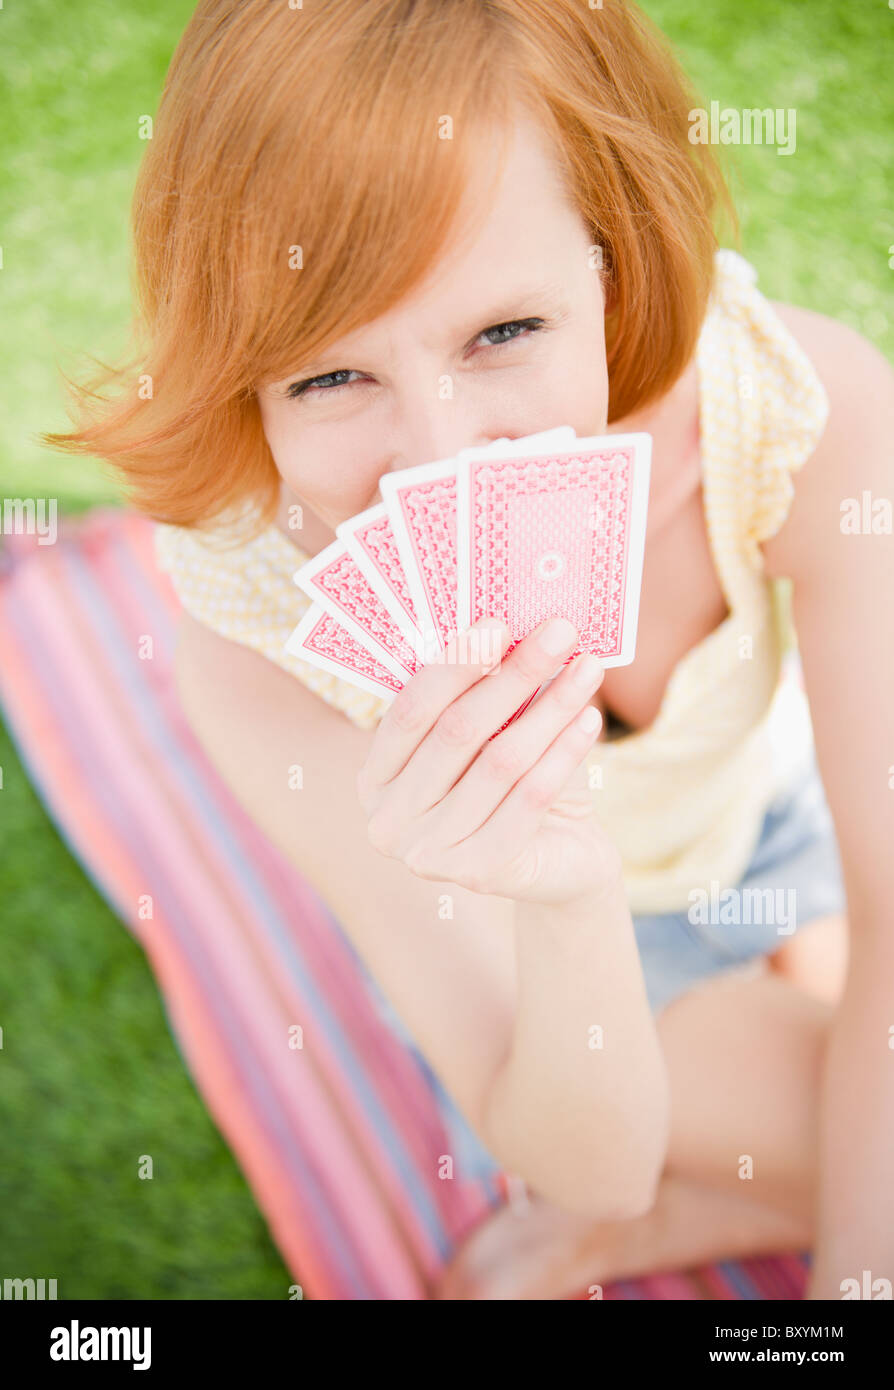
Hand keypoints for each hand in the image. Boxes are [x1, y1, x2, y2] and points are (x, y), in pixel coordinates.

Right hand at [356, 616, 623, 905]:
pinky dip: (564, 753)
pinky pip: (529, 799)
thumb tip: (518, 626)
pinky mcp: (479, 874)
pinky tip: (590, 719)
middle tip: (560, 631)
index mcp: (376, 777)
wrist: (559, 858)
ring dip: (550, 707)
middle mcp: (389, 821)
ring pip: (499, 762)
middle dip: (514, 674)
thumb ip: (488, 692)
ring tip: (587, 669)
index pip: (410, 711)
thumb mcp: (493, 735)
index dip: (454, 664)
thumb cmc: (517, 783)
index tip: (500, 622)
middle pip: (457, 732)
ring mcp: (429, 854)